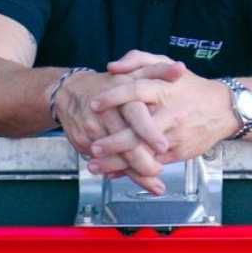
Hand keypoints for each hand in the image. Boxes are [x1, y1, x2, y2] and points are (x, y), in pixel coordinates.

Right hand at [52, 67, 169, 193]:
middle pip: (124, 141)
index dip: (149, 131)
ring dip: (135, 173)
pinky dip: (121, 173)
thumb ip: (159, 71)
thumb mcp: (133, 72)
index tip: (164, 146)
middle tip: (159, 171)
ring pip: (116, 156)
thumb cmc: (109, 83)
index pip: (135, 114)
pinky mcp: (84, 144)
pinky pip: (105, 162)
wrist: (70, 92)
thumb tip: (180, 70)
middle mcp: (105, 113)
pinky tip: (137, 181)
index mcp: (120, 94)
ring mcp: (93, 130)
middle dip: (142, 160)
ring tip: (155, 182)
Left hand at [88, 58, 233, 166]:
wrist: (222, 109)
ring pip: (144, 151)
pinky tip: (112, 172)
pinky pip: (152, 164)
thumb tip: (111, 67)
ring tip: (95, 165)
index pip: (136, 90)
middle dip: (114, 140)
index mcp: (164, 88)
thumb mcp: (166, 64)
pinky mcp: (178, 153)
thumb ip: (138, 60)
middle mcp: (169, 112)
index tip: (93, 103)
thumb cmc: (189, 86)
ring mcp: (173, 135)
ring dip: (117, 162)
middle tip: (92, 145)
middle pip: (139, 128)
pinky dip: (131, 170)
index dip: (114, 96)